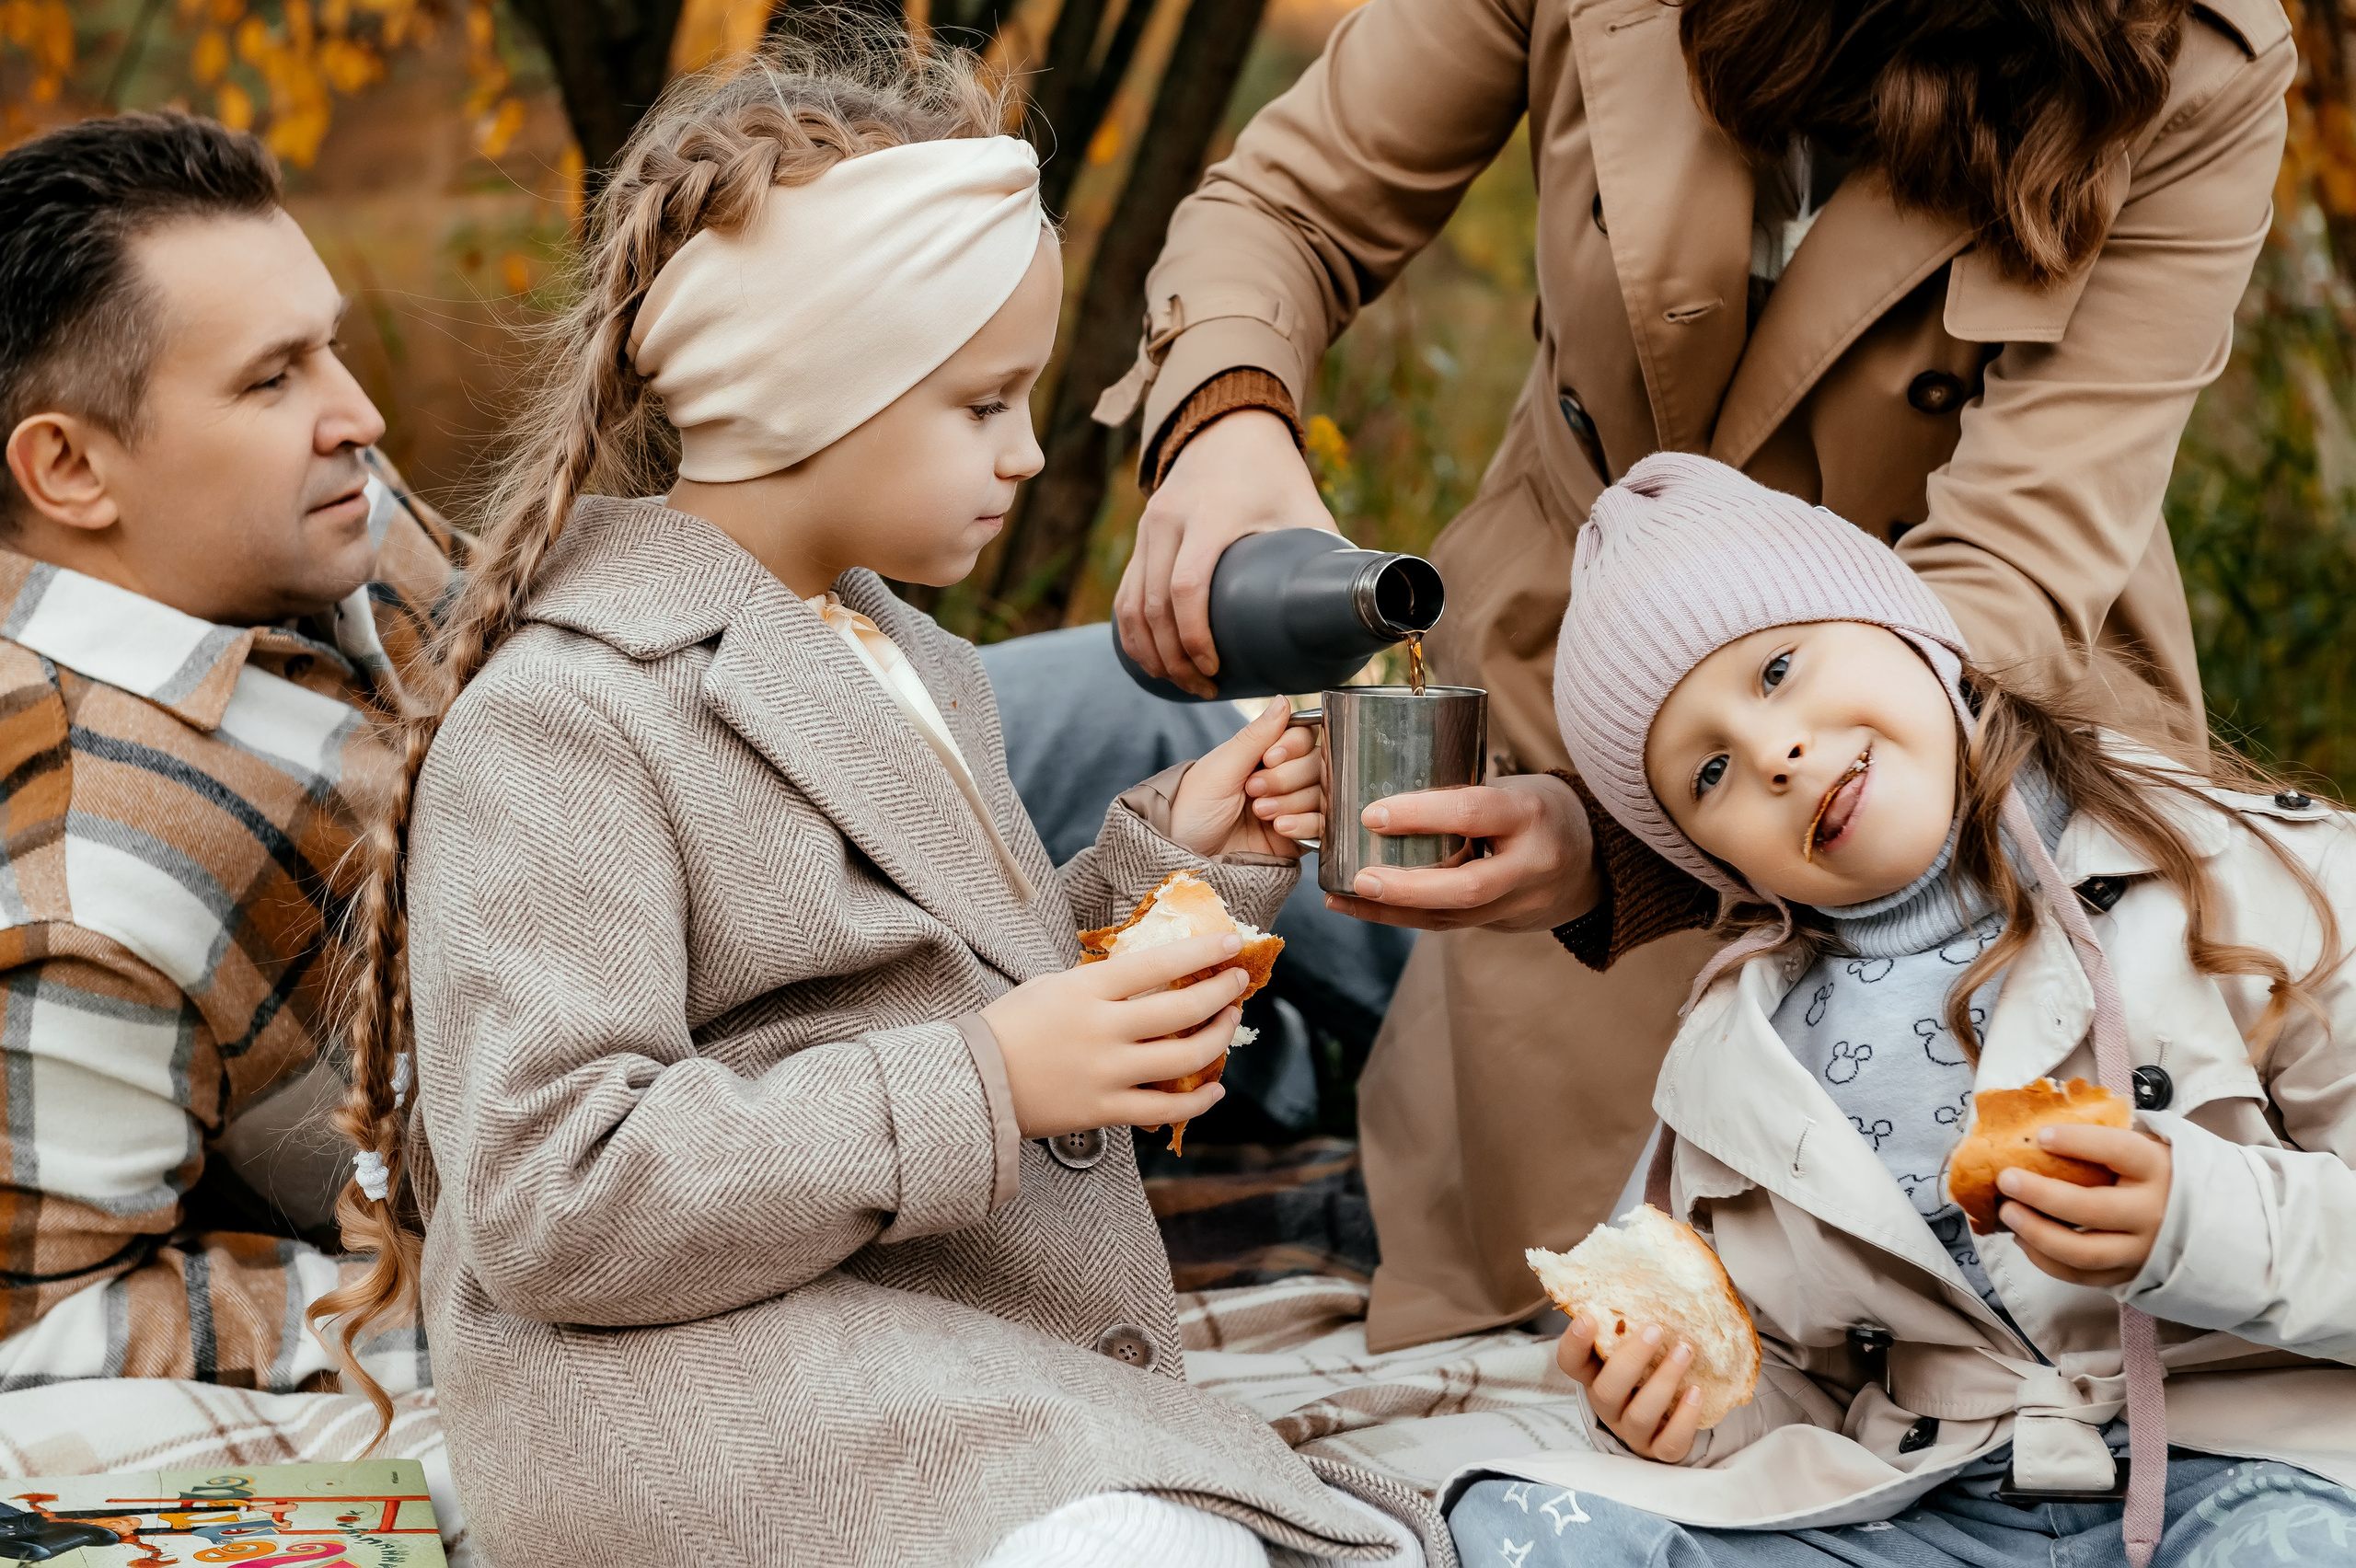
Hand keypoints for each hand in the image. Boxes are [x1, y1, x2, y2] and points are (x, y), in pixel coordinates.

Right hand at [983, 932, 1249, 1138]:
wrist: (973, 1083)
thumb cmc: (1011, 1026)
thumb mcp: (1052, 986)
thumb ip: (1100, 982)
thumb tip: (1151, 974)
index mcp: (1087, 990)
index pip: (1158, 964)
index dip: (1202, 951)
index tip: (1231, 941)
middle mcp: (1102, 1030)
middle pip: (1182, 1010)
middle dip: (1221, 993)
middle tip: (1237, 982)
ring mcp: (1106, 1073)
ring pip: (1184, 1059)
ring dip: (1218, 1039)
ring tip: (1229, 1023)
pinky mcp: (1105, 1111)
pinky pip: (1165, 1109)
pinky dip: (1198, 1102)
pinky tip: (1214, 1089)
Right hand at [1115, 410, 1336, 698]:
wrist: (1228, 427)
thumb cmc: (1275, 474)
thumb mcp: (1305, 506)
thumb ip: (1326, 552)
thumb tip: (1361, 611)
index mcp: (1211, 514)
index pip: (1188, 586)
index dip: (1195, 636)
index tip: (1214, 669)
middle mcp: (1170, 519)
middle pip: (1153, 605)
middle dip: (1173, 658)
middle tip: (1202, 689)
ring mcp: (1149, 527)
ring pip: (1131, 604)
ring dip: (1149, 652)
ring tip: (1178, 682)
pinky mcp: (1141, 536)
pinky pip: (1125, 594)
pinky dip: (1133, 633)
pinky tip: (1152, 660)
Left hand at [1167, 696, 1323, 858]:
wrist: (1186, 857)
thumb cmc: (1192, 809)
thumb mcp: (1221, 766)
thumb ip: (1257, 734)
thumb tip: (1284, 700)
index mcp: (1263, 755)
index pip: (1303, 737)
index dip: (1293, 746)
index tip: (1269, 758)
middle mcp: (1281, 778)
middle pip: (1317, 764)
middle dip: (1287, 778)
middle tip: (1253, 790)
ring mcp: (1291, 807)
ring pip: (1321, 794)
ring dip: (1291, 801)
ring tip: (1259, 812)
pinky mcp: (1297, 837)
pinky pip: (1321, 825)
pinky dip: (1305, 823)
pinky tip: (1279, 827)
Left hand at [1321, 773, 1599, 931]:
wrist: (1591, 860)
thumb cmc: (1537, 809)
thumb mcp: (1514, 787)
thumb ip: (1462, 792)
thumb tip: (1379, 779)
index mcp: (1530, 812)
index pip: (1474, 812)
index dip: (1421, 815)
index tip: (1372, 814)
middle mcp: (1531, 863)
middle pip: (1468, 886)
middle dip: (1408, 887)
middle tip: (1358, 878)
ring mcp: (1521, 901)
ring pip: (1453, 917)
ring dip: (1392, 911)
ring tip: (1343, 897)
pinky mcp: (1504, 923)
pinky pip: (1448, 925)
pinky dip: (1400, 917)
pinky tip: (1359, 907)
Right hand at [1557, 1316, 1705, 1462]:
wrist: (1664, 1420)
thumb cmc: (1645, 1370)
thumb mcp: (1630, 1348)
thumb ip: (1630, 1322)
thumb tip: (1656, 1268)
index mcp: (1593, 1376)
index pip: (1569, 1363)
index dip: (1574, 1343)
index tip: (1588, 1317)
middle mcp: (1607, 1406)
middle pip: (1608, 1389)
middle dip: (1632, 1359)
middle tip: (1656, 1329)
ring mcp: (1632, 1432)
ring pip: (1641, 1414)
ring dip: (1664, 1381)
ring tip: (1685, 1351)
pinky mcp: (1659, 1451)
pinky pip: (1669, 1443)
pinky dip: (1685, 1418)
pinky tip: (1696, 1392)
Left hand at [1998, 1123, 2172, 1287]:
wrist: (2209, 1223)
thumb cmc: (2157, 1175)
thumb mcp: (2145, 1148)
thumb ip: (2105, 1142)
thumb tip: (2037, 1131)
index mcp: (2157, 1169)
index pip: (2118, 1151)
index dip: (2078, 1142)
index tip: (2041, 1136)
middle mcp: (2153, 1212)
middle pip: (2092, 1208)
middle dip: (2042, 1194)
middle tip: (2006, 1179)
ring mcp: (2142, 1249)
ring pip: (2084, 1251)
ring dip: (2038, 1233)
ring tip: (2008, 1212)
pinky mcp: (2129, 1275)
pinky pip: (2082, 1275)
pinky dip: (2046, 1260)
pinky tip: (2023, 1240)